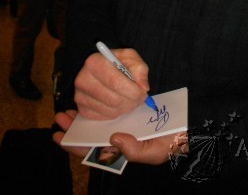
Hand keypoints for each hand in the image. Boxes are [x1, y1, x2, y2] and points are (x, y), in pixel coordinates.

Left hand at [53, 110, 178, 164]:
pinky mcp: (126, 109)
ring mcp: (120, 124)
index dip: (74, 145)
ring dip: (79, 117)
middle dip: (73, 129)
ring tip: (67, 111)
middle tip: (60, 117)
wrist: (186, 128)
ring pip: (94, 123)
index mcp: (120, 150)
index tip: (59, 137)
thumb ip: (135, 150)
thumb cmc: (171, 141)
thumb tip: (114, 139)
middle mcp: (117, 138)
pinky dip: (95, 103)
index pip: (92, 151)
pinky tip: (87, 98)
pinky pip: (106, 107)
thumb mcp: (156, 152)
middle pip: (89, 136)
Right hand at [74, 48, 149, 119]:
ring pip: (110, 109)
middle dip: (132, 101)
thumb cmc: (118, 62)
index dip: (132, 90)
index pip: (115, 82)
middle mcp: (82, 79)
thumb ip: (139, 69)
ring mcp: (80, 96)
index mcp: (94, 62)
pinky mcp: (82, 109)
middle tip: (141, 98)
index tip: (143, 92)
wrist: (104, 69)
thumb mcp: (131, 58)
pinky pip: (104, 117)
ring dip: (126, 108)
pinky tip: (120, 104)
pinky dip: (116, 113)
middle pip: (113, 99)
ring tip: (132, 100)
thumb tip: (143, 87)